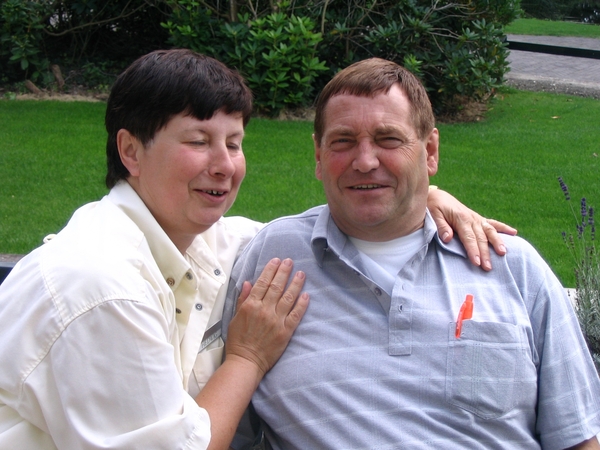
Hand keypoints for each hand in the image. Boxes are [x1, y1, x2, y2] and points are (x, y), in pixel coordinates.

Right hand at [225, 258, 308, 376]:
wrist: (245, 362)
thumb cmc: (238, 341)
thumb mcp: (235, 317)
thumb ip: (243, 299)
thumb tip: (248, 282)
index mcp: (251, 306)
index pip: (262, 283)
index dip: (270, 270)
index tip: (276, 261)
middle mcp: (264, 310)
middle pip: (277, 287)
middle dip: (284, 272)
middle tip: (290, 261)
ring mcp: (276, 321)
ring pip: (288, 298)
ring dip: (296, 284)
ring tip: (301, 273)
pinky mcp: (285, 332)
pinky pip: (296, 315)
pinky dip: (302, 304)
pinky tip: (306, 295)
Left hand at [427, 188, 516, 270]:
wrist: (437, 196)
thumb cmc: (433, 207)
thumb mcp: (433, 214)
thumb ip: (441, 226)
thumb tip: (447, 238)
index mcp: (460, 218)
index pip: (468, 237)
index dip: (473, 250)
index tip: (477, 262)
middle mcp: (472, 218)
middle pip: (481, 238)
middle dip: (485, 253)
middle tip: (488, 267)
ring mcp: (476, 218)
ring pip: (490, 231)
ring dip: (497, 242)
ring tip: (503, 253)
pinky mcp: (478, 218)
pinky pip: (493, 223)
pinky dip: (503, 228)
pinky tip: (514, 233)